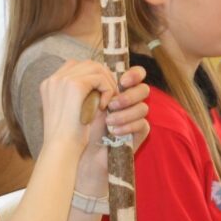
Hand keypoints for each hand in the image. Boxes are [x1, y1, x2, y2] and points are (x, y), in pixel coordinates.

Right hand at [39, 60, 118, 149]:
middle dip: (103, 77)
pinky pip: (99, 78)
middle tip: (111, 95)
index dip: (92, 76)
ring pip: (95, 68)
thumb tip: (98, 86)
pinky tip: (104, 106)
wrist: (61, 149)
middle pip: (86, 64)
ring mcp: (62, 80)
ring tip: (109, 102)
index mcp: (49, 84)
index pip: (74, 67)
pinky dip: (107, 90)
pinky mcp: (75, 85)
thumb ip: (77, 96)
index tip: (101, 93)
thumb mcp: (69, 111)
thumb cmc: (67, 137)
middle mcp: (53, 78)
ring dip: (107, 83)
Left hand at [73, 66, 151, 193]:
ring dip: (125, 113)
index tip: (122, 81)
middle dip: (130, 94)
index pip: (135, 74)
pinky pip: (143, 125)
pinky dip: (128, 127)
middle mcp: (129, 101)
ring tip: (108, 122)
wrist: (80, 154)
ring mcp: (135, 117)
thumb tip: (94, 66)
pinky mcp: (138, 133)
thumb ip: (87, 79)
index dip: (133, 74)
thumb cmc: (77, 126)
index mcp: (117, 89)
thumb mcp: (77, 98)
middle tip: (113, 103)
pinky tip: (114, 132)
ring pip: (144, 107)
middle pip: (143, 88)